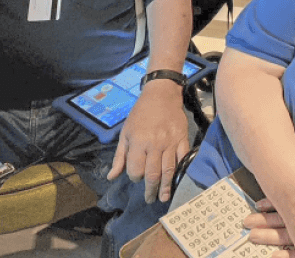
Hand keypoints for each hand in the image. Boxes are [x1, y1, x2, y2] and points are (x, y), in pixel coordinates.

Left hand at [107, 80, 188, 203]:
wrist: (161, 95)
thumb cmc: (140, 114)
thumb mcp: (125, 133)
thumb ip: (119, 156)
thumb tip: (111, 177)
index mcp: (138, 142)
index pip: (136, 169)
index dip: (135, 177)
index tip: (136, 177)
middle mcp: (155, 144)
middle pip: (153, 174)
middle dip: (150, 190)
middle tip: (150, 200)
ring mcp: (170, 142)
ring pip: (169, 170)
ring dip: (166, 186)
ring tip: (163, 198)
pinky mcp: (183, 139)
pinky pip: (183, 159)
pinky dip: (181, 171)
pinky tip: (178, 180)